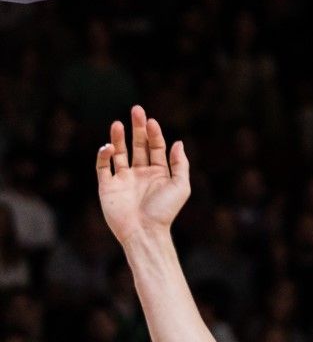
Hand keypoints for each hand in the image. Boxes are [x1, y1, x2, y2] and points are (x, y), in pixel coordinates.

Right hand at [96, 106, 190, 242]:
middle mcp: (141, 173)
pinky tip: (109, 147)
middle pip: (138, 145)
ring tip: (117, 123)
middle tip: (136, 110)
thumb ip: (180, 164)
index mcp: (159, 173)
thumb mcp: (180, 186)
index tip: (151, 121)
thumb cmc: (164, 212)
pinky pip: (103, 167)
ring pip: (119, 153)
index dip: (154, 133)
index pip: (156, 147)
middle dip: (137, 128)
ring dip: (119, 137)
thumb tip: (178, 142)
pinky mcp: (107, 186)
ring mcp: (123, 179)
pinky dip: (104, 155)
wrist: (144, 232)